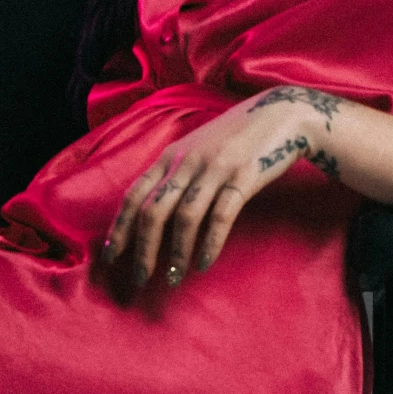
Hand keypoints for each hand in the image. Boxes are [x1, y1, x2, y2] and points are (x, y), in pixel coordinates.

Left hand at [103, 86, 346, 287]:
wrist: (280, 114)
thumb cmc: (235, 138)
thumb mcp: (195, 149)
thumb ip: (174, 175)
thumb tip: (151, 214)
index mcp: (170, 156)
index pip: (134, 195)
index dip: (120, 228)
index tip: (111, 256)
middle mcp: (187, 162)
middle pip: (153, 211)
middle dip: (143, 249)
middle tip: (141, 279)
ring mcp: (215, 168)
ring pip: (184, 217)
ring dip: (176, 253)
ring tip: (173, 278)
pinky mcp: (244, 176)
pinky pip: (220, 216)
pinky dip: (209, 243)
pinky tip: (203, 264)